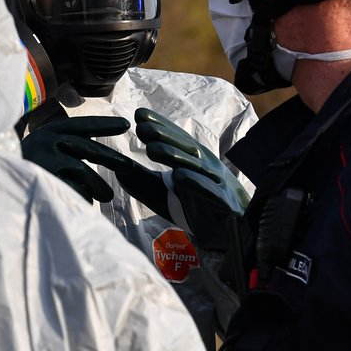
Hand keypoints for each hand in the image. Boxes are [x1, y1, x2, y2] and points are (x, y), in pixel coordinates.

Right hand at [21, 116, 131, 202]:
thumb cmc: (20, 168)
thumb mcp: (39, 149)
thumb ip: (63, 147)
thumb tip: (93, 150)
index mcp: (48, 131)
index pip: (81, 125)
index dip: (104, 124)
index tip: (126, 124)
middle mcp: (47, 141)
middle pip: (87, 147)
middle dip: (111, 157)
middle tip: (129, 166)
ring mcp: (46, 160)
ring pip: (83, 170)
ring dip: (97, 185)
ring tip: (106, 196)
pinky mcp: (45, 179)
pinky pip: (73, 190)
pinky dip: (80, 198)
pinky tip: (82, 204)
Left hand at [133, 107, 249, 248]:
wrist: (233, 235)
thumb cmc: (197, 207)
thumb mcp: (164, 192)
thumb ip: (143, 181)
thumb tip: (118, 168)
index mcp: (196, 161)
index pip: (178, 139)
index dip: (161, 126)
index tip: (139, 114)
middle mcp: (209, 167)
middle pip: (186, 148)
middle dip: (165, 136)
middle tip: (141, 127)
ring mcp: (219, 185)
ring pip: (197, 167)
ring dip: (175, 156)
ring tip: (152, 149)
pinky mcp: (225, 205)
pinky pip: (210, 192)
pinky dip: (196, 183)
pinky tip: (180, 177)